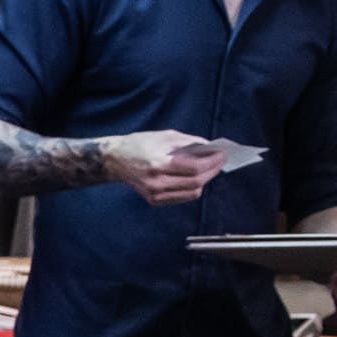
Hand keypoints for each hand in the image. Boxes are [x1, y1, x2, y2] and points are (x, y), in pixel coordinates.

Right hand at [100, 131, 225, 205]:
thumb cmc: (139, 144)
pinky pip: (182, 197)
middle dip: (212, 171)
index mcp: (158, 164)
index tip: (221, 154)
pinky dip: (193, 188)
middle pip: (195, 182)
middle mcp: (156, 182)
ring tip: (210, 168)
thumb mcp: (164, 136)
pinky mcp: (154, 200)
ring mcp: (155, 194)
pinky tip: (195, 177)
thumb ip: (188, 142)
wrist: (115, 160)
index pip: (193, 168)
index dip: (211, 162)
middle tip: (220, 161)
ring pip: (191, 193)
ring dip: (204, 180)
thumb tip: (209, 147)